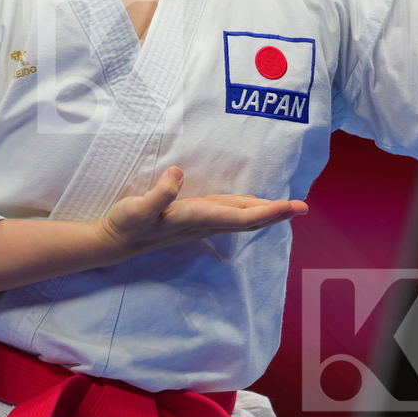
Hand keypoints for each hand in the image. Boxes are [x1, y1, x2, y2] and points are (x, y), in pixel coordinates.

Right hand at [98, 166, 308, 260]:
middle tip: (303, 207)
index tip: (291, 207)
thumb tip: (177, 174)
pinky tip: (254, 206)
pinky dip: (248, 210)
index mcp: (197, 218)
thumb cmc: (126, 224)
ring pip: (240, 217)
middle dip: (276, 214)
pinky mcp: (194, 217)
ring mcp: (200, 222)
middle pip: (248, 220)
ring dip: (265, 212)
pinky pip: (229, 214)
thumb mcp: (137, 209)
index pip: (241, 216)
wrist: (115, 242)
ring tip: (288, 206)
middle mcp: (204, 222)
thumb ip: (159, 194)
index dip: (268, 212)